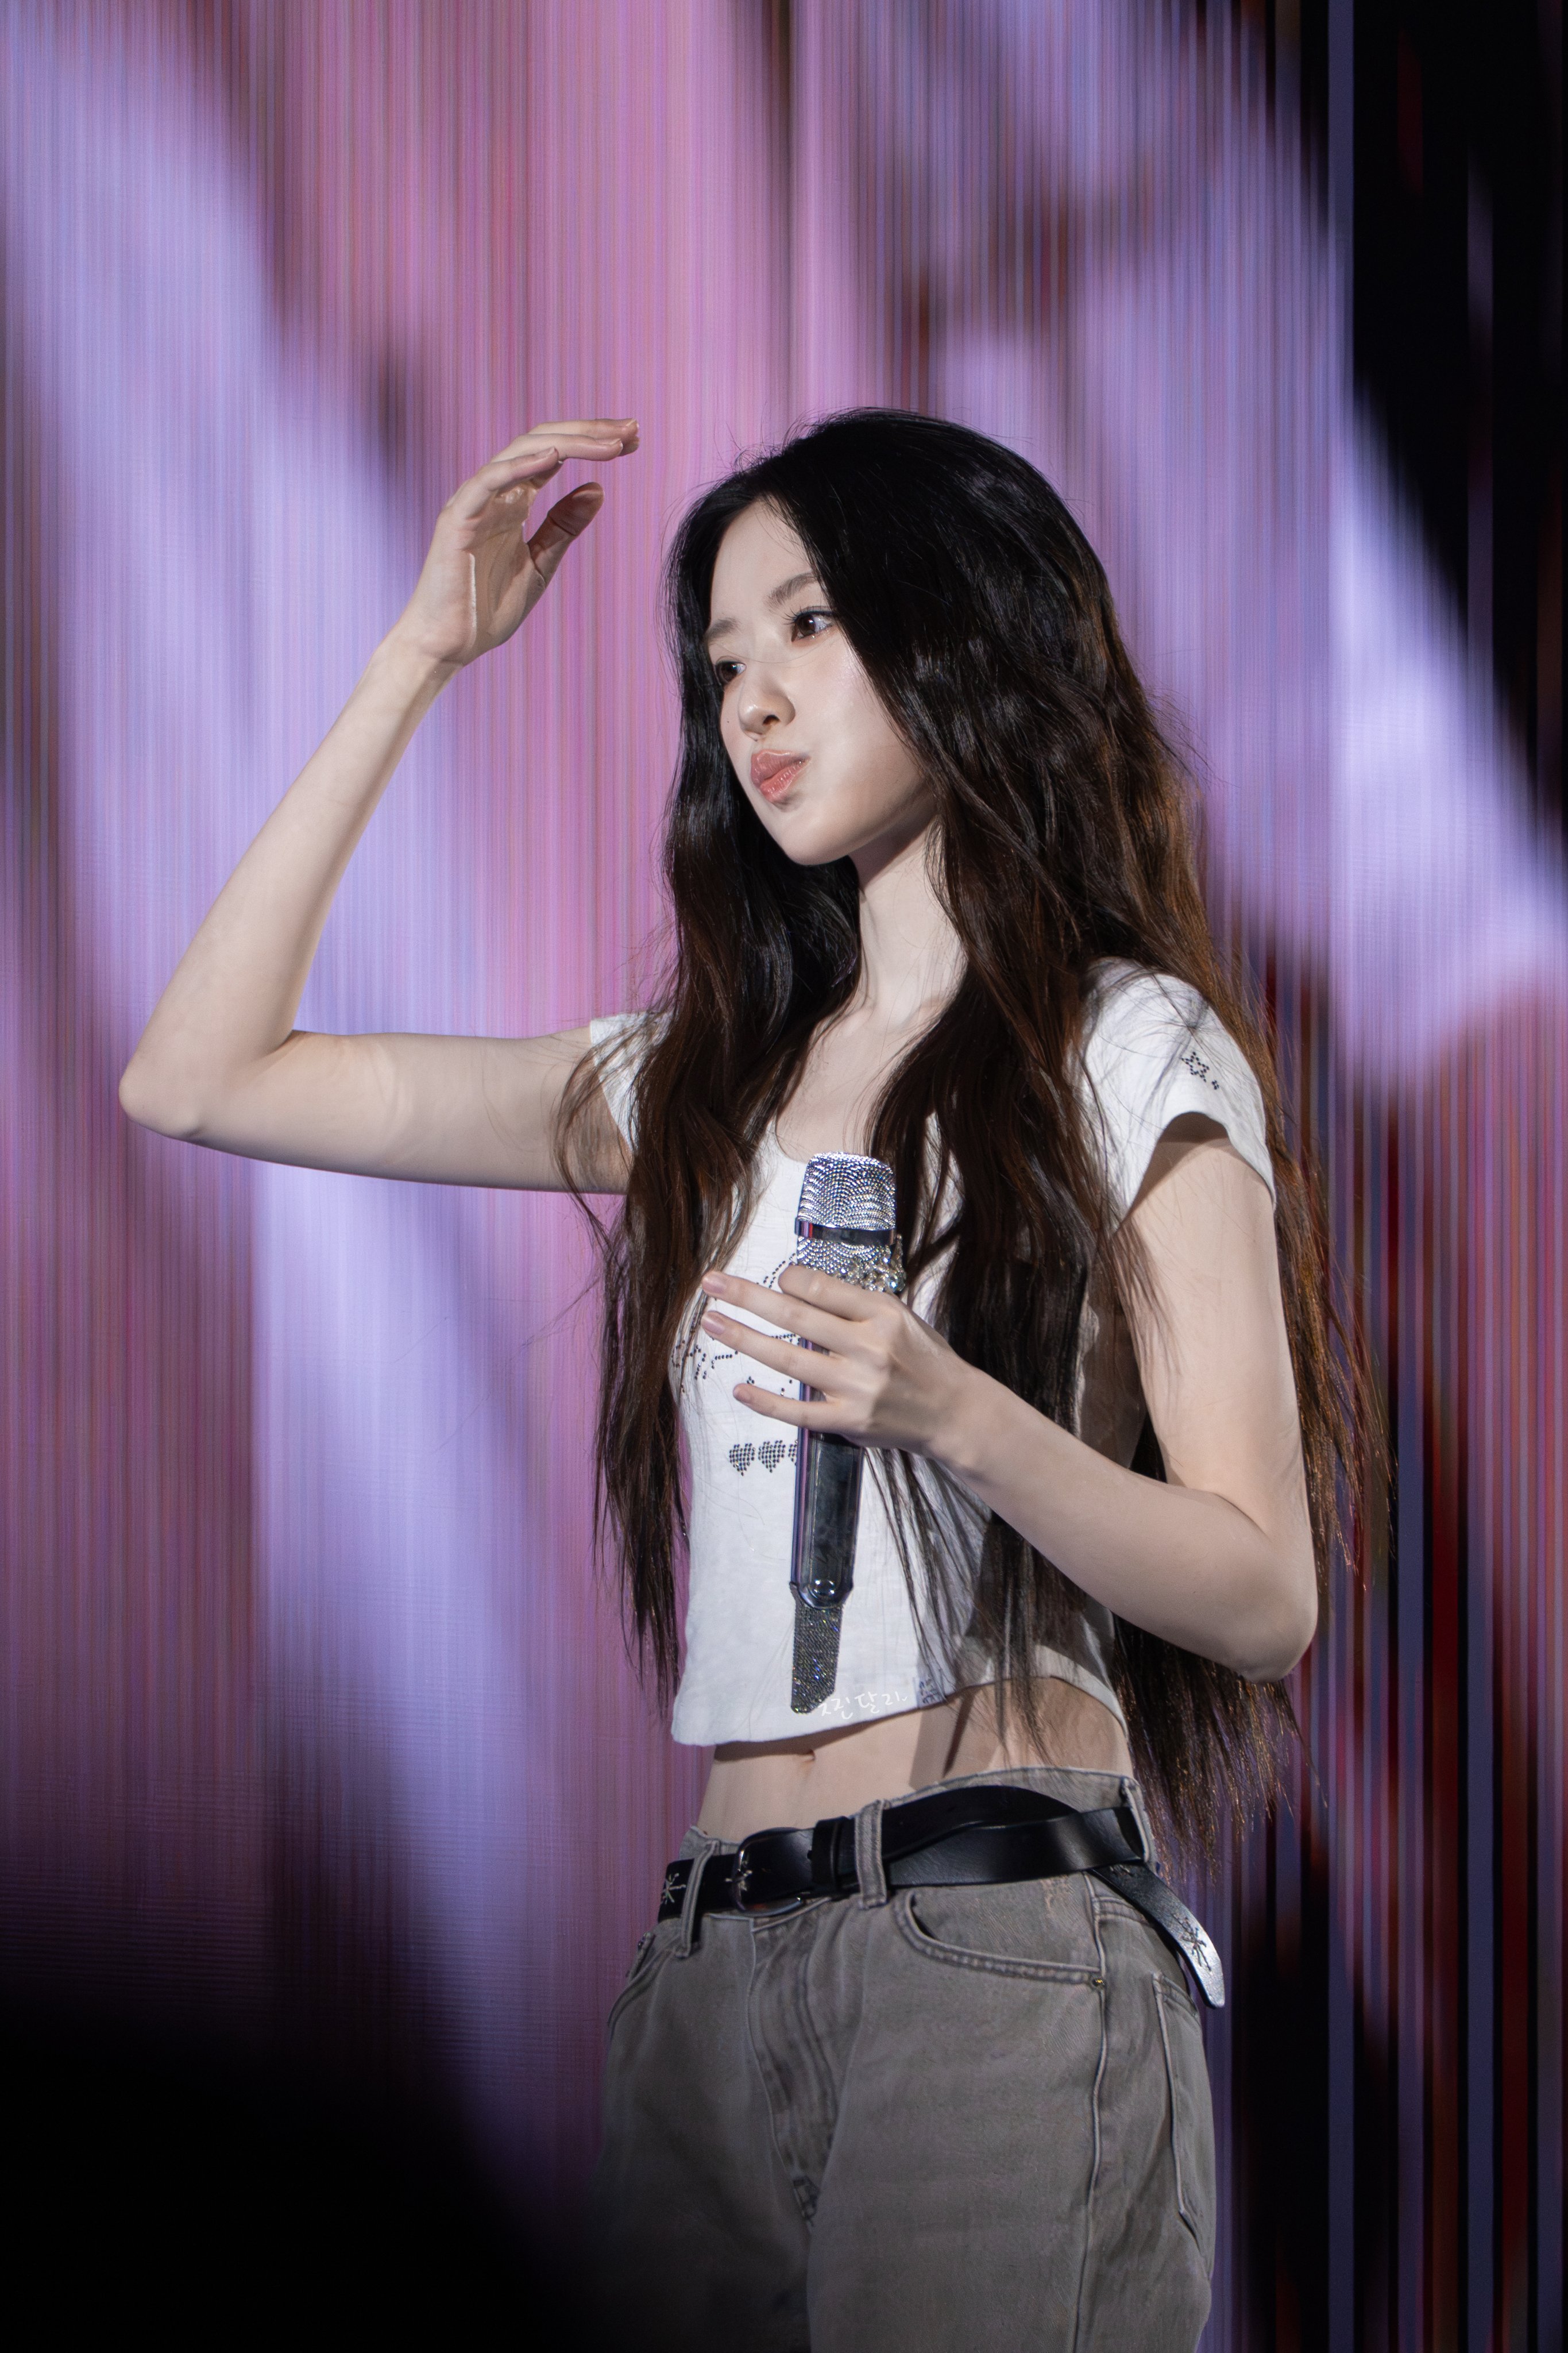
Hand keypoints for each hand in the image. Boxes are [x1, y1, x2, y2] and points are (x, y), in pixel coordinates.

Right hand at [390, 417, 638, 670]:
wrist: (449, 644)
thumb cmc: (487, 608)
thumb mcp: (540, 564)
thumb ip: (563, 527)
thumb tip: (597, 489)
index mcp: (513, 501)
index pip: (554, 454)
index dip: (592, 442)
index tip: (633, 439)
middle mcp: (494, 492)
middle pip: (543, 442)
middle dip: (589, 432)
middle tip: (632, 430)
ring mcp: (474, 501)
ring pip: (521, 451)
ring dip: (568, 442)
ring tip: (610, 443)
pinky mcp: (457, 518)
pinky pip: (488, 481)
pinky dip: (520, 465)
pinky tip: (555, 456)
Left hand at [699, 1263, 977, 1458]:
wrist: (953, 1412)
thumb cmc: (923, 1360)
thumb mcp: (899, 1317)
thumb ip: (853, 1305)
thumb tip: (798, 1287)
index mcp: (882, 1315)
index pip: (821, 1288)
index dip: (788, 1279)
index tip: (775, 1277)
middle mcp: (869, 1349)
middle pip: (795, 1317)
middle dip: (747, 1297)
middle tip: (711, 1284)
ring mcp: (857, 1388)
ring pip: (789, 1360)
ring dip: (744, 1339)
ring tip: (712, 1323)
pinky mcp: (850, 1421)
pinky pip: (799, 1412)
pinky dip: (766, 1402)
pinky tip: (739, 1389)